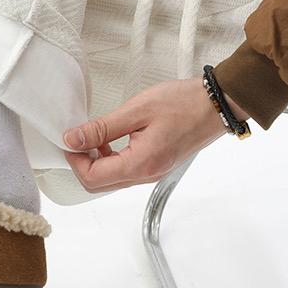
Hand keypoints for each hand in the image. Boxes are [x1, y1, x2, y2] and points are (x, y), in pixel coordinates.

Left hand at [62, 77, 249, 193]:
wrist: (216, 105)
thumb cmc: (182, 103)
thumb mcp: (137, 110)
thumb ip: (103, 128)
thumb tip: (73, 138)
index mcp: (140, 164)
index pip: (92, 178)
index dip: (75, 159)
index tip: (71, 138)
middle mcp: (146, 176)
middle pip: (99, 185)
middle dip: (82, 163)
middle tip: (78, 137)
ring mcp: (153, 173)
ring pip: (112, 180)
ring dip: (97, 161)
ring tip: (95, 135)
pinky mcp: (157, 166)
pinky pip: (126, 172)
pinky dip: (112, 160)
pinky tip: (112, 140)